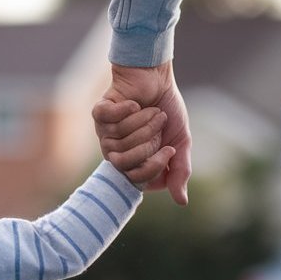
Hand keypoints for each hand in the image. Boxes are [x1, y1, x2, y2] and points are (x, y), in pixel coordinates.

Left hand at [96, 61, 191, 204]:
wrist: (158, 77)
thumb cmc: (167, 109)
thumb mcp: (180, 140)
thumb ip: (180, 170)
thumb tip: (182, 202)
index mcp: (134, 161)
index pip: (136, 180)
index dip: (153, 166)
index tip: (169, 149)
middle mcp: (116, 150)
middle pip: (124, 163)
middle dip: (147, 140)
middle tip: (158, 123)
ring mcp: (105, 133)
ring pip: (117, 141)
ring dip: (141, 122)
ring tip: (149, 110)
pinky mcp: (99, 114)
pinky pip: (108, 120)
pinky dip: (127, 110)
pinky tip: (134, 104)